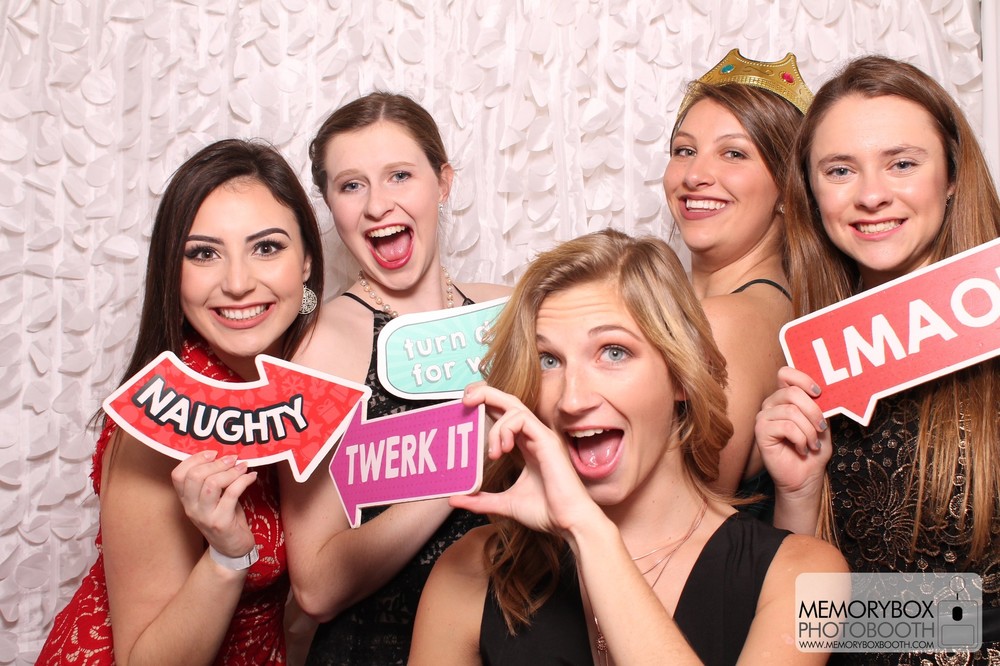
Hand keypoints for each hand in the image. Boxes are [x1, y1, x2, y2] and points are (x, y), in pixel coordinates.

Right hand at [170, 451, 256, 558]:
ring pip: (211, 484)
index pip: (178, 474)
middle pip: (194, 476)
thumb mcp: (214, 498)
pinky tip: (251, 477)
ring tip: (243, 466)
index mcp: (186, 499)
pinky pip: (231, 493)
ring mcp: (204, 516)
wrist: (232, 549)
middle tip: (232, 458)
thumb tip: (225, 454)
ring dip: (230, 471)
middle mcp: (191, 508)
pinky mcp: (221, 522)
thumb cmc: (225, 517)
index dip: (194, 459)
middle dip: (216, 463)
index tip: (213, 453)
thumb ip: (213, 479)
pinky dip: (243, 480)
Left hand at [451, 383, 599, 536]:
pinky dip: (506, 428)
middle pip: (509, 401)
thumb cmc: (545, 511)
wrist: (568, 522)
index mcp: (526, 445)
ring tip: (493, 453)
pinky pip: (522, 419)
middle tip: (465, 400)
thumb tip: (454, 499)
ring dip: (496, 427)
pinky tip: (503, 449)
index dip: (486, 405)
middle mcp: (534, 436)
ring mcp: (541, 436)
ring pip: (514, 408)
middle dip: (485, 393)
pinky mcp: (547, 440)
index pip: (505, 414)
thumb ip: (480, 500)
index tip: (466, 410)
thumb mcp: (505, 503)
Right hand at [754, 366, 830, 498]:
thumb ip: (821, 405)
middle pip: (792, 392)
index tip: (819, 393)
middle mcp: (772, 404)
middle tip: (821, 428)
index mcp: (785, 397)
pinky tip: (802, 448)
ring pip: (791, 411)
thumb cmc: (814, 449)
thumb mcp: (823, 422)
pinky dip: (801, 439)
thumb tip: (825, 392)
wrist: (806, 476)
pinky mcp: (760, 432)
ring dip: (809, 430)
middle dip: (814, 411)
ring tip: (813, 444)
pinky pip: (786, 426)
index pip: (786, 373)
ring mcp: (764, 417)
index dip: (803, 379)